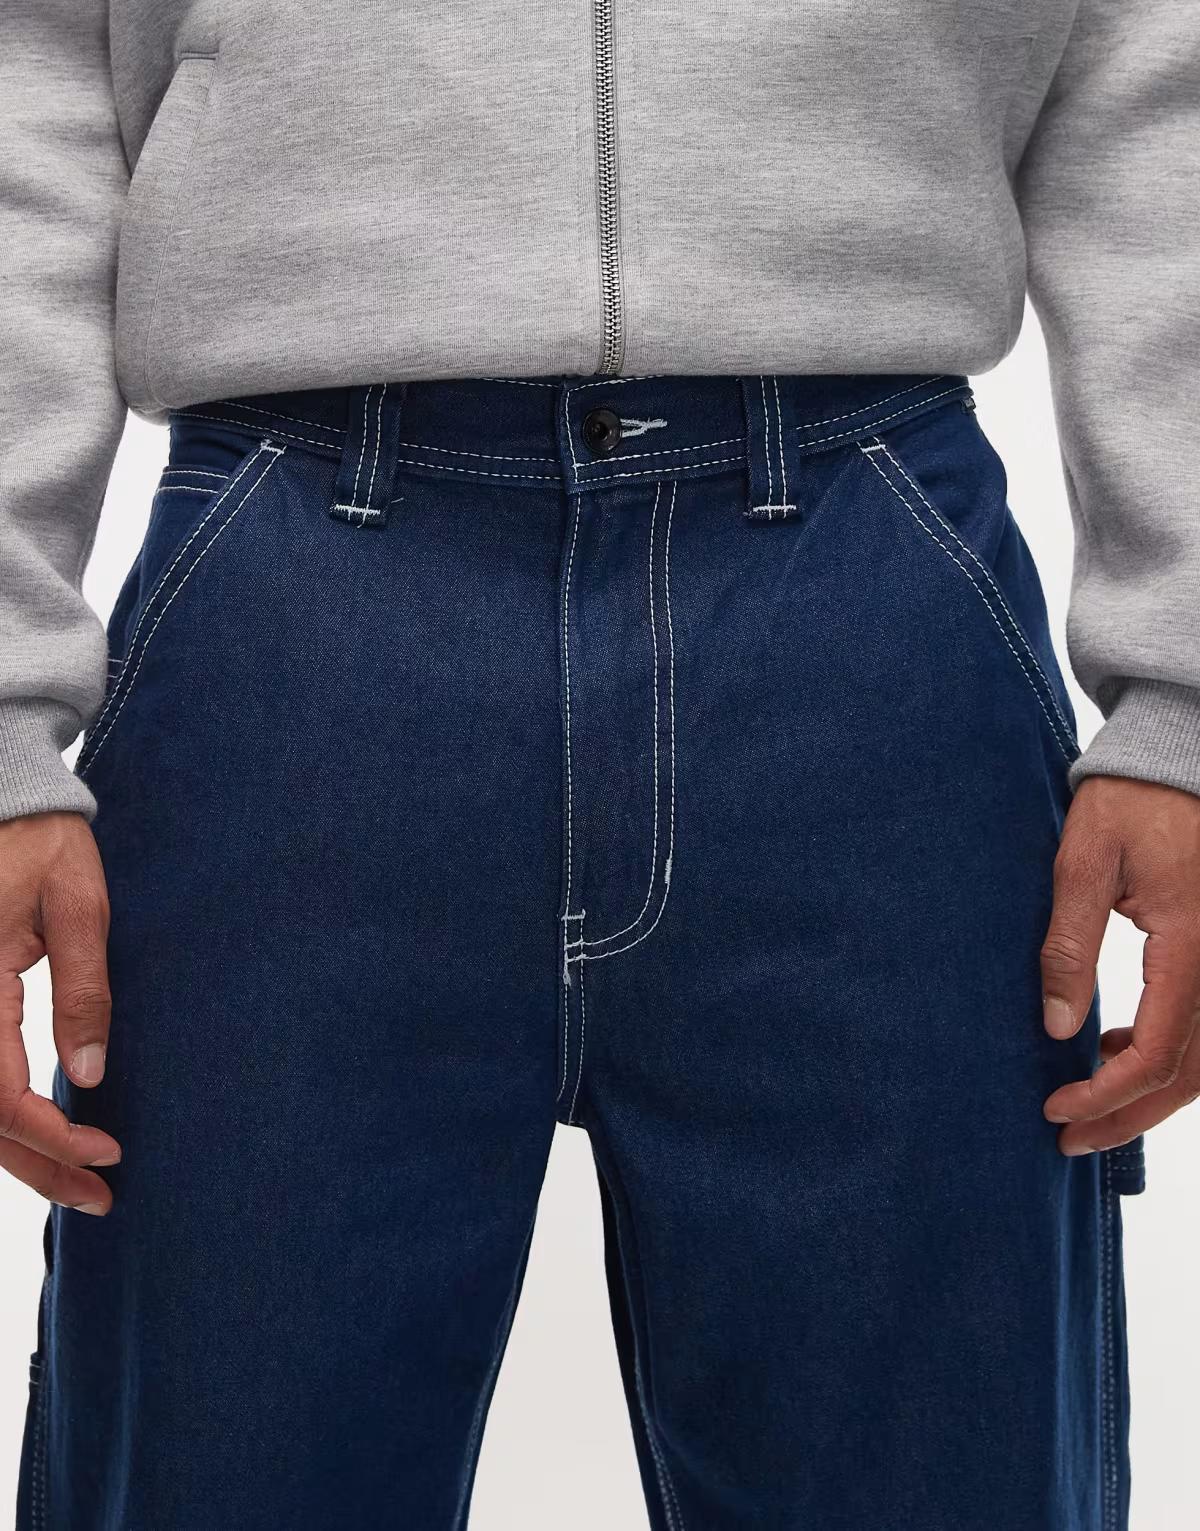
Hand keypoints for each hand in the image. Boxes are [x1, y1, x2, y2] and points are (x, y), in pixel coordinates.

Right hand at [0, 812, 119, 1211]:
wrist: (7, 804)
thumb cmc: (44, 843)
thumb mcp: (79, 906)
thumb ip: (83, 990)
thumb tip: (88, 1076)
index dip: (49, 1136)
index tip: (107, 1151)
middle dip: (37, 1166)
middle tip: (100, 1198)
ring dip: (18, 1151)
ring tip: (79, 1186)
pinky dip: (2, 1116)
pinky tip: (43, 1136)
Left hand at [1042, 776, 1199, 1154]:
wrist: (1178, 763)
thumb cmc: (1130, 803)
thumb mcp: (1083, 862)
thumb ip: (1069, 943)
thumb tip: (1055, 1026)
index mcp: (1192, 945)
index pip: (1157, 1053)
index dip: (1106, 1094)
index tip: (1055, 1108)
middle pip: (1189, 1075)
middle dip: (1128, 1116)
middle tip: (1070, 1139)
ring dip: (1151, 1093)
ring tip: (1088, 1099)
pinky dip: (1171, 1057)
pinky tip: (1118, 1046)